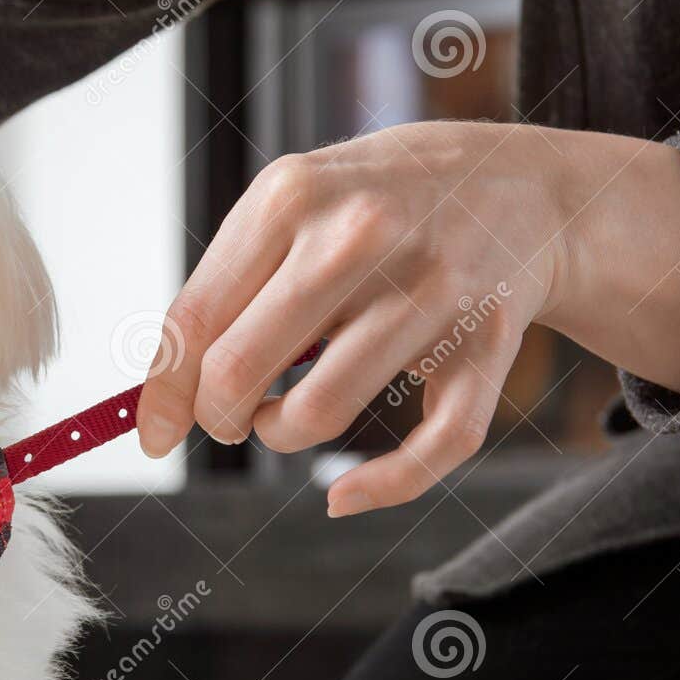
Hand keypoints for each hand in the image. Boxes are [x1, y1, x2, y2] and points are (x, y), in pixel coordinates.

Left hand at [136, 122, 679, 514]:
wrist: (526, 188)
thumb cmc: (382, 205)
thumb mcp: (296, 205)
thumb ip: (232, 283)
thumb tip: (164, 395)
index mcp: (291, 197)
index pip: (194, 321)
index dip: (163, 394)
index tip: (153, 435)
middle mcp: (360, 236)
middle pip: (238, 373)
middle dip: (218, 417)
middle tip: (231, 415)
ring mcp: (430, 291)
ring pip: (316, 416)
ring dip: (282, 436)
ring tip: (287, 414)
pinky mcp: (485, 346)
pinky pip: (427, 451)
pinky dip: (375, 489)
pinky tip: (343, 492)